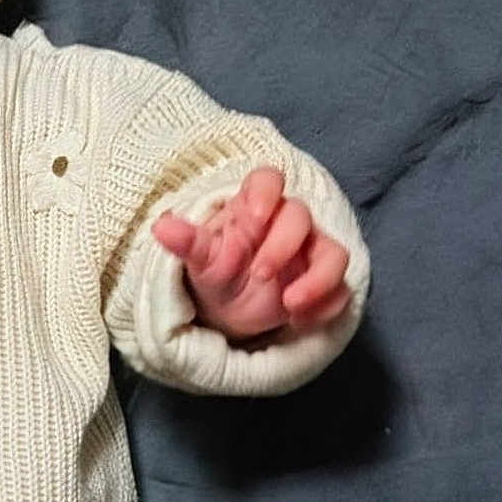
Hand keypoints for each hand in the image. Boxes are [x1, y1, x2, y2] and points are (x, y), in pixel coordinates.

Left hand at [150, 166, 351, 341]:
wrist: (226, 312)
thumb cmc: (215, 273)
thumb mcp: (199, 261)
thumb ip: (187, 243)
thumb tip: (161, 228)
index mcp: (253, 208)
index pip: (268, 180)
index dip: (266, 193)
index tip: (254, 219)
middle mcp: (286, 225)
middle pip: (300, 216)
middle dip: (282, 245)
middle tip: (260, 275)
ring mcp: (310, 254)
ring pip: (333, 254)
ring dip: (318, 279)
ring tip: (290, 304)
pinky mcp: (322, 284)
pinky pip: (340, 291)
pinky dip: (325, 307)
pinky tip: (299, 322)